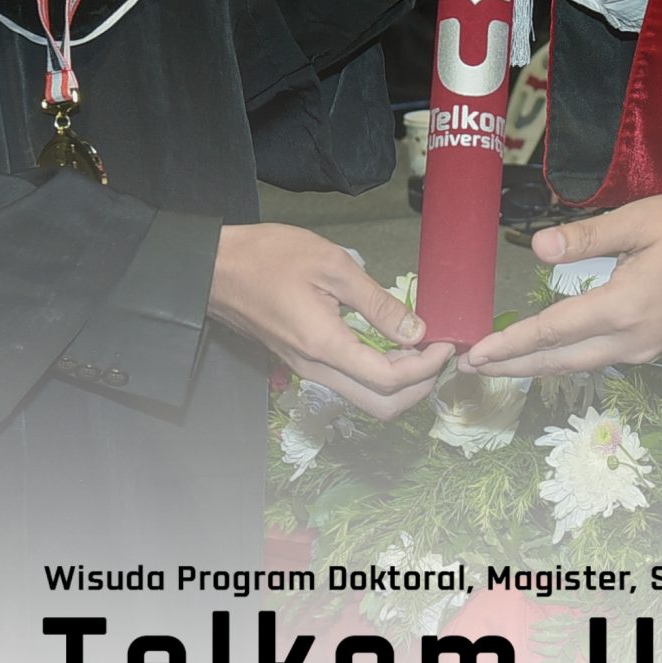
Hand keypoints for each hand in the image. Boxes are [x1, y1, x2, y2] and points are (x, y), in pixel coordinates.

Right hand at [210, 223, 454, 418]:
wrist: (216, 268)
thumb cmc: (269, 257)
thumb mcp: (331, 265)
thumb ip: (376, 302)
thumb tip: (416, 330)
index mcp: (325, 345)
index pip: (388, 379)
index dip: (425, 367)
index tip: (445, 342)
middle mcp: (316, 370)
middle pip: (381, 405)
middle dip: (420, 387)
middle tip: (438, 352)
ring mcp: (306, 371)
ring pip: (365, 399)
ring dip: (401, 383)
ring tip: (421, 347)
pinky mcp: (302, 363)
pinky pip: (349, 383)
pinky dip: (379, 374)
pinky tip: (391, 344)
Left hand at [462, 195, 661, 377]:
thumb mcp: (639, 221)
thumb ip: (586, 237)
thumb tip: (537, 248)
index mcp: (622, 307)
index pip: (552, 331)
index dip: (511, 342)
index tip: (477, 352)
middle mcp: (630, 340)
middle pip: (560, 360)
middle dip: (515, 365)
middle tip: (474, 366)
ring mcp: (645, 350)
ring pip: (580, 365)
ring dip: (539, 366)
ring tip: (504, 363)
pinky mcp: (655, 348)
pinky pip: (600, 360)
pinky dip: (567, 360)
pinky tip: (552, 353)